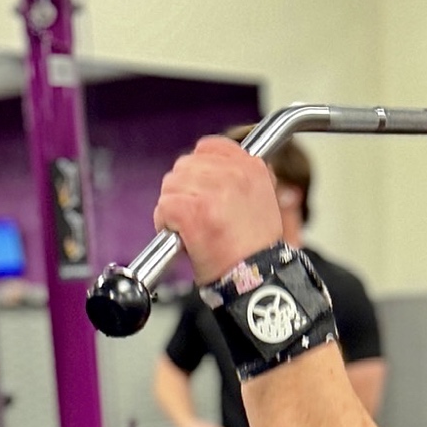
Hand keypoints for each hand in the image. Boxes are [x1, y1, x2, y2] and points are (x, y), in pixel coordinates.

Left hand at [155, 137, 282, 281]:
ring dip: (173, 207)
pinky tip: (181, 238)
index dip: (198, 168)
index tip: (199, 187)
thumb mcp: (262, 201)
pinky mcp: (191, 211)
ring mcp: (210, 192)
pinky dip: (165, 223)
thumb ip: (238, 178)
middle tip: (195, 216)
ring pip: (171, 186)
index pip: (209, 146)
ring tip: (190, 229)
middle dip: (184, 191)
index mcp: (251, 167)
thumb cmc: (255, 250)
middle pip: (185, 166)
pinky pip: (164, 206)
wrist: (257, 280)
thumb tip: (209, 169)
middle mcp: (232, 174)